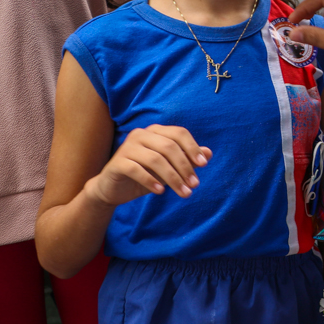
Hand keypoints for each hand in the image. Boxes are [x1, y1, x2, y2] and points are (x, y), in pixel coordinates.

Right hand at [85, 124, 209, 206]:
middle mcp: (140, 134)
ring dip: (172, 178)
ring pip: (155, 159)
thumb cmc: (146, 176)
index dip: (193, 148)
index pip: (179, 133)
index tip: (203, 165)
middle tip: (195, 185)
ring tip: (184, 193)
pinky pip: (136, 169)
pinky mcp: (117, 162)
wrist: (114, 189)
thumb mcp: (170, 169)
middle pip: (169, 147)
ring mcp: (127, 147)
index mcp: (155, 131)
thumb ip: (187, 160)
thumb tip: (209, 153)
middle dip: (185, 167)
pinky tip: (160, 192)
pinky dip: (150, 181)